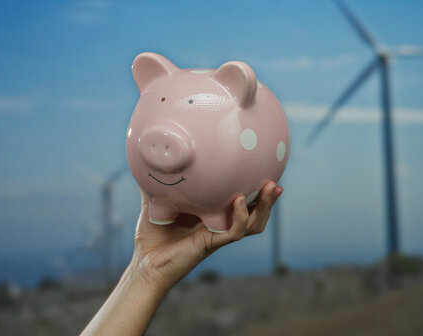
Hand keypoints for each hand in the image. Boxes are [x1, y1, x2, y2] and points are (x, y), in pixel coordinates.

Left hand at [132, 181, 282, 291]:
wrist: (145, 264)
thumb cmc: (150, 238)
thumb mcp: (155, 202)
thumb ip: (157, 183)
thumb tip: (151, 157)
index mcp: (212, 215)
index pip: (240, 203)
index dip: (254, 192)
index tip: (264, 172)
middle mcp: (220, 225)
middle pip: (254, 213)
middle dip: (268, 200)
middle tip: (276, 182)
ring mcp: (218, 235)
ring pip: (252, 224)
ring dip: (265, 208)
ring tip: (271, 188)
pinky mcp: (212, 244)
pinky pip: (234, 231)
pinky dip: (242, 217)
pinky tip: (241, 202)